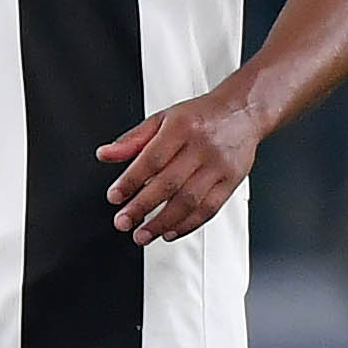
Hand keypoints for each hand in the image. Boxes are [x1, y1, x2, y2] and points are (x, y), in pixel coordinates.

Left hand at [97, 84, 261, 242]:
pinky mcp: (232, 181)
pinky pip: (209, 208)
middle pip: (169, 183)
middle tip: (123, 222)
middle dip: (142, 207)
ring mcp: (219, 166)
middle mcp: (202, 147)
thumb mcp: (162, 119)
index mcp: (181, 128)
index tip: (114, 197)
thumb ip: (133, 140)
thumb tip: (104, 155)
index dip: (131, 181)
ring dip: (163, 222)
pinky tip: (170, 232)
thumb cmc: (199, 117)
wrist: (242, 112)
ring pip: (190, 201)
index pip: (152, 159)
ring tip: (143, 234)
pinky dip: (188, 224)